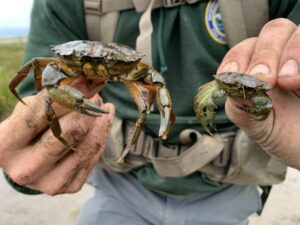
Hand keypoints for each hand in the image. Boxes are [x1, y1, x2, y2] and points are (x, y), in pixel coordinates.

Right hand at [0, 81, 114, 194]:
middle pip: (68, 132)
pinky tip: (104, 119)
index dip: (66, 94)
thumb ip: (53, 97)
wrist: (33, 160)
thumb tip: (87, 82)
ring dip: (99, 119)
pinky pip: (95, 155)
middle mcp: (24, 169)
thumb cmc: (30, 130)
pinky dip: (103, 133)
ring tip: (100, 105)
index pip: (40, 114)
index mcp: (5, 146)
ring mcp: (49, 183)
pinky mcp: (70, 186)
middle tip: (94, 94)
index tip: (85, 80)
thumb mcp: (31, 110)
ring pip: (86, 144)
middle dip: (86, 108)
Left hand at [217, 19, 299, 168]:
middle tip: (264, 79)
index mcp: (259, 69)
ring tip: (289, 81)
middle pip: (275, 30)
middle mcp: (284, 57)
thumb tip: (231, 85)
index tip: (233, 75)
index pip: (246, 48)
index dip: (237, 57)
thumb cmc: (282, 135)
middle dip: (265, 53)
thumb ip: (242, 107)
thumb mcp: (257, 126)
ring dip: (293, 52)